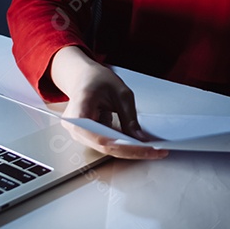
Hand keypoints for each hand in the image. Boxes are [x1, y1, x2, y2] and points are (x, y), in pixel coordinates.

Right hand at [48, 46, 167, 159]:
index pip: (99, 137)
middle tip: (154, 152)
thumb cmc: (97, 80)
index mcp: (79, 109)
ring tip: (151, 150)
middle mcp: (75, 126)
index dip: (122, 146)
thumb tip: (139, 139)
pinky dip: (123, 144)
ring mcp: (79, 133)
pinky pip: (106, 144)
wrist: (83, 77)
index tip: (142, 147)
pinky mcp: (87, 136)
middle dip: (130, 150)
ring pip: (106, 148)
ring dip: (128, 149)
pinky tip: (139, 145)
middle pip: (104, 146)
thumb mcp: (120, 93)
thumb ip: (129, 117)